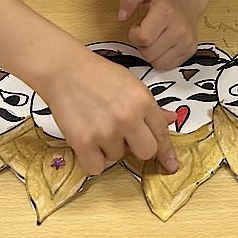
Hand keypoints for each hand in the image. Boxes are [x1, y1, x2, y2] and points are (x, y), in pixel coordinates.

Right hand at [41, 49, 178, 175]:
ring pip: (117, 158)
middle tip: (123, 135)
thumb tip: (172, 119)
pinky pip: (96, 167)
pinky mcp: (83, 142)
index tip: (171, 165)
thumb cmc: (98, 75)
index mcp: (142, 101)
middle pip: (146, 152)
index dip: (166, 152)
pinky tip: (87, 139)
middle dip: (137, 148)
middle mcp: (128, 117)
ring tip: (97, 124)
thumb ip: (151, 106)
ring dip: (109, 147)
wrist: (65, 70)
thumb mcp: (131, 84)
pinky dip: (92, 158)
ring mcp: (106, 131)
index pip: (161, 133)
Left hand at [118, 0, 200, 70]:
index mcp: (166, 12)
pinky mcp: (190, 50)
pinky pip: (167, 65)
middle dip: (142, 45)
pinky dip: (161, 58)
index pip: (143, 38)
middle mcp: (179, 28)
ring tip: (154, 38)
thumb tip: (122, 16)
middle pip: (149, 52)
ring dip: (151, 53)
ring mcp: (186, 41)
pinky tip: (162, 45)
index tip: (138, 26)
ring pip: (157, 62)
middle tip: (146, 32)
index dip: (134, 34)